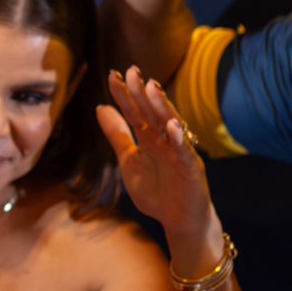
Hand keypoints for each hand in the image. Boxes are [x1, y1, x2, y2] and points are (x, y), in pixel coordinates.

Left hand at [99, 67, 211, 235]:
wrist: (178, 219)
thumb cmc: (156, 190)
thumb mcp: (129, 160)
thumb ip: (117, 135)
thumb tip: (100, 108)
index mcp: (148, 137)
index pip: (134, 112)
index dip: (123, 95)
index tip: (111, 75)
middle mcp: (164, 139)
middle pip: (151, 112)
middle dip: (141, 93)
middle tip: (130, 71)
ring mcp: (179, 151)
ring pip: (170, 124)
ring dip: (161, 106)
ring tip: (151, 87)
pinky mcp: (191, 167)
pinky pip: (185, 150)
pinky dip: (178, 138)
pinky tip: (171, 126)